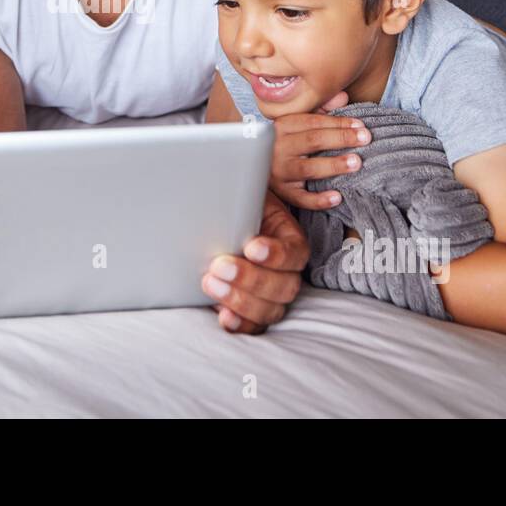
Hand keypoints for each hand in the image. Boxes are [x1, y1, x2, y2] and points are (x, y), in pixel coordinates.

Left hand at [201, 192, 308, 333]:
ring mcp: (270, 295)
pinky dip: (240, 324)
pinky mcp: (251, 310)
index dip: (275, 255)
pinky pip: (254, 326)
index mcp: (290, 241)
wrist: (219, 221)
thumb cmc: (233, 206)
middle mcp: (286, 272)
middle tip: (220, 265)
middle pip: (283, 287)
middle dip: (251, 279)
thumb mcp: (242, 196)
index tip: (251, 247)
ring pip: (270, 309)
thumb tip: (224, 179)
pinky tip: (224, 317)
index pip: (294, 254)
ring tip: (211, 285)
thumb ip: (241, 198)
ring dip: (241, 300)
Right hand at [268, 92, 370, 208]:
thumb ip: (320, 109)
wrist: (253, 165)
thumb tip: (342, 97)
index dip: (338, 122)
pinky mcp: (282, 192)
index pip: (313, 122)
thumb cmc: (283, 142)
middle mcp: (278, 148)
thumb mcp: (297, 123)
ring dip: (333, 165)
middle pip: (312, 140)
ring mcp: (279, 171)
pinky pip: (300, 198)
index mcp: (282, 127)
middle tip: (365, 138)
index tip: (360, 125)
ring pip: (307, 168)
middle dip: (341, 138)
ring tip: (355, 162)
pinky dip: (318, 199)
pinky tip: (337, 197)